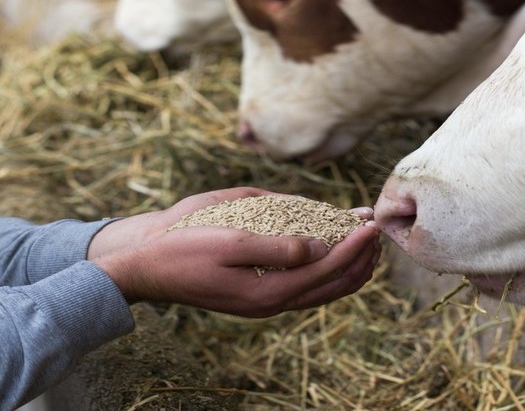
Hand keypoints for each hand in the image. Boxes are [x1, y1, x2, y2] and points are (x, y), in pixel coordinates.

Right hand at [88, 188, 381, 317]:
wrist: (147, 265)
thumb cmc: (185, 247)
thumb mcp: (231, 239)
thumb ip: (279, 246)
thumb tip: (321, 249)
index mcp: (269, 291)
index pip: (328, 268)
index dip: (353, 245)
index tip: (370, 222)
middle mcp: (273, 301)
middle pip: (334, 286)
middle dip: (361, 258)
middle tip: (376, 229)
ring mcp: (266, 300)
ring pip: (323, 289)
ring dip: (348, 264)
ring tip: (364, 238)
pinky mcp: (258, 293)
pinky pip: (304, 285)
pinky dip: (326, 267)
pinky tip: (330, 248)